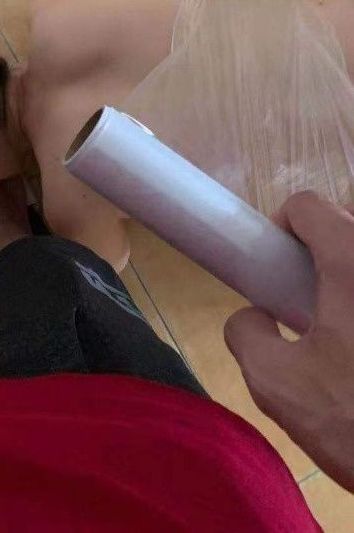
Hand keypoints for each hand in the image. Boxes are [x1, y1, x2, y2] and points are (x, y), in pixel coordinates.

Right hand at [224, 191, 353, 490]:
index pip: (309, 205)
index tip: (279, 268)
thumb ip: (246, 334)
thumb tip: (253, 317)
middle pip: (349, 223)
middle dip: (328, 252)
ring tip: (350, 331)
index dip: (284, 228)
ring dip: (352, 278)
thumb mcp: (277, 385)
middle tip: (316, 303)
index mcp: (352, 261)